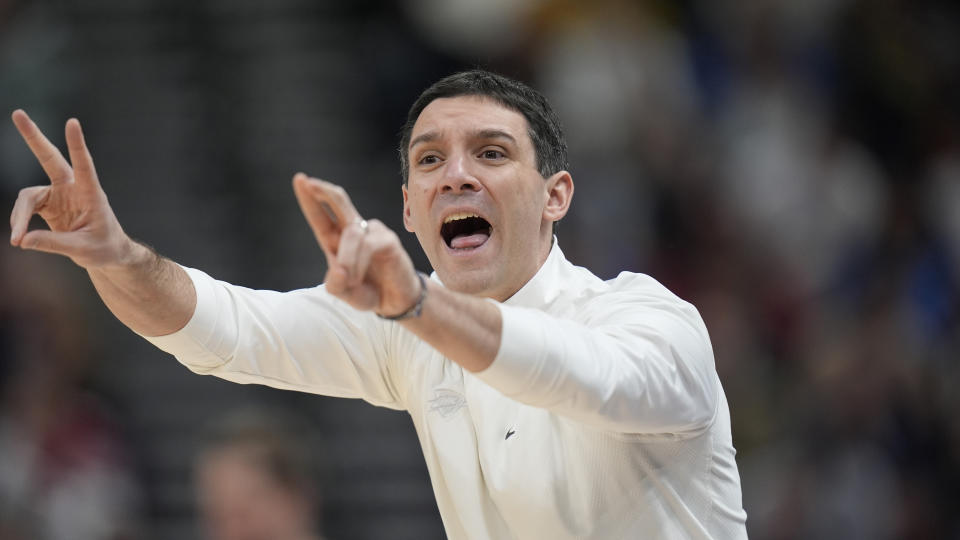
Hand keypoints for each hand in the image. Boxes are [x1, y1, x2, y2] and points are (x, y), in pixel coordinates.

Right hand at [9, 110, 134, 268]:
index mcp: (91, 193)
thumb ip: (53, 243)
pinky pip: (27, 208)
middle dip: (34, 137)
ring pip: (29, 196)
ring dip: (20, 216)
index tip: (72, 122)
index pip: (85, 165)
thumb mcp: (82, 249)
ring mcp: (59, 194)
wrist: (108, 254)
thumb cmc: (104, 248)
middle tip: (17, 113)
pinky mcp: (49, 204)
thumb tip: (23, 239)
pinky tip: (20, 238)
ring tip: (17, 240)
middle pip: (50, 158)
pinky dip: (20, 222)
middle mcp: (73, 188)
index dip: (77, 145)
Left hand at [292, 173, 420, 316]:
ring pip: (351, 234)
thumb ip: (335, 285)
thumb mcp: (344, 293)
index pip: (320, 216)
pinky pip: (367, 245)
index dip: (310, 198)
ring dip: (347, 260)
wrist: (395, 302)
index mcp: (337, 240)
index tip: (300, 179)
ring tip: (349, 282)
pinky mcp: (388, 240)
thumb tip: (339, 269)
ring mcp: (372, 232)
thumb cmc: (368, 292)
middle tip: (308, 182)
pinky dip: (358, 263)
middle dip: (322, 191)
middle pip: (338, 202)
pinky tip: (358, 278)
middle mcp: (353, 231)